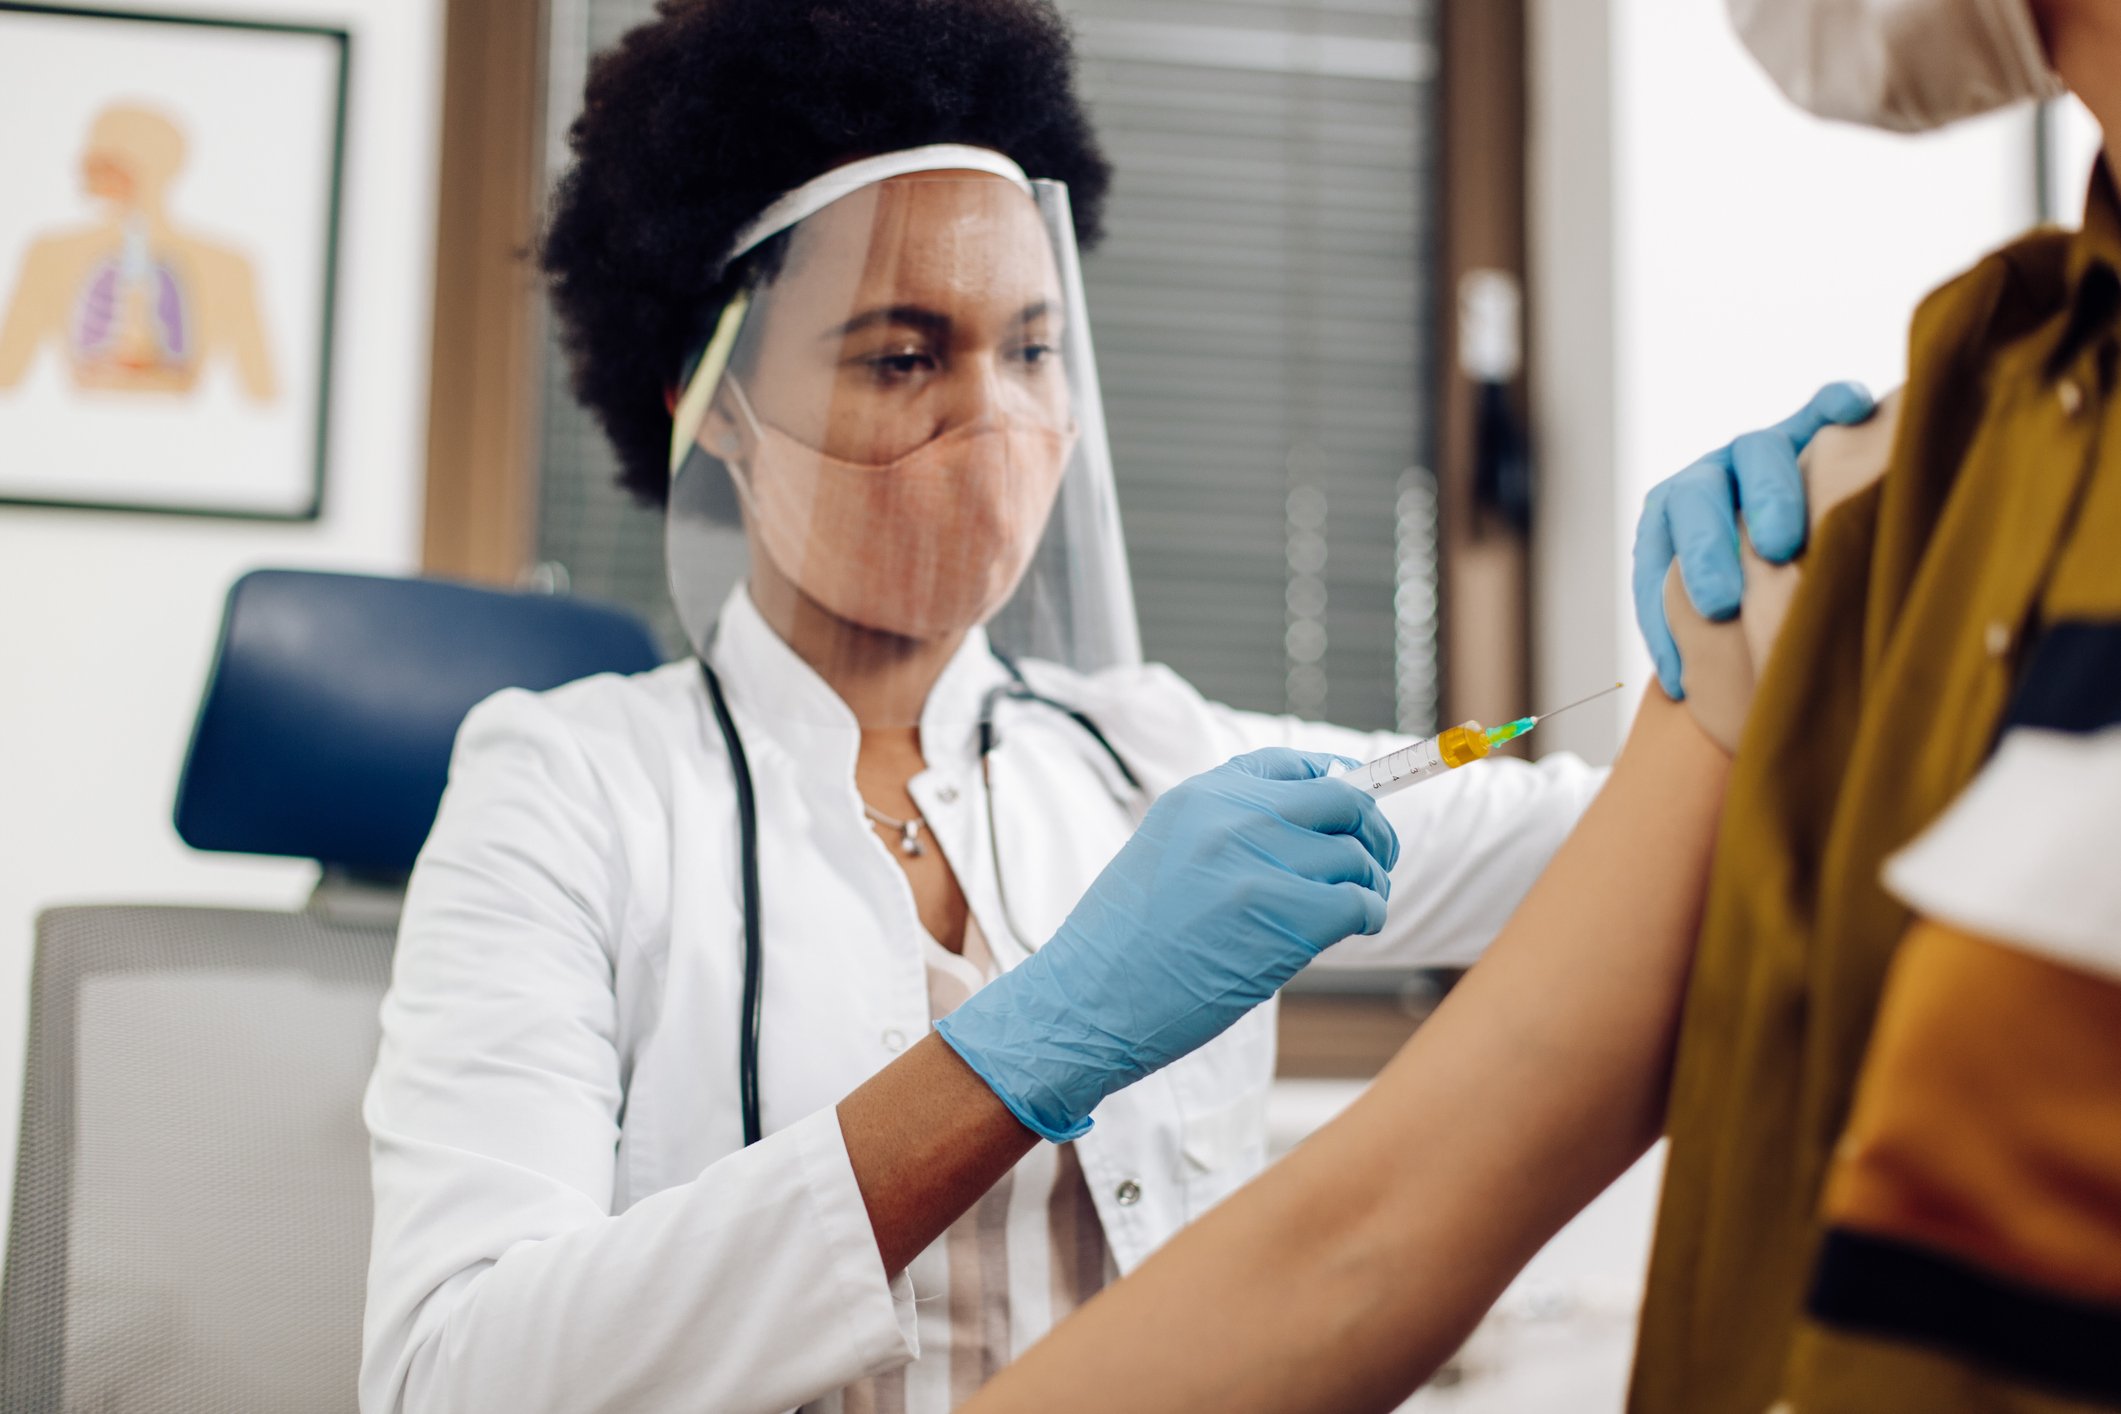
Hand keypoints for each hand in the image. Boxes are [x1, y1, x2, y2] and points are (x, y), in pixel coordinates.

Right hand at [936, 749, 1396, 1141]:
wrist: (1084, 1002)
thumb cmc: (1121, 945)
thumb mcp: (1162, 854)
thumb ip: (1224, 831)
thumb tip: (1307, 830)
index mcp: (1200, 795)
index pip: (1293, 764)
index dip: (1338, 784)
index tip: (1353, 811)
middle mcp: (1233, 817)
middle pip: (1342, 801)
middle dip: (1371, 832)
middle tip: (1375, 863)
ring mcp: (1259, 864)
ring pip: (1357, 855)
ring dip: (1372, 883)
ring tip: (1360, 907)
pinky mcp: (1285, 917)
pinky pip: (1361, 902)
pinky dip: (1371, 915)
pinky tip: (1358, 928)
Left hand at [1631, 381, 1872, 698]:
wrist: (1779, 544)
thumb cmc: (1746, 599)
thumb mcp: (1713, 614)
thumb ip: (1698, 634)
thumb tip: (1686, 690)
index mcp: (1671, 519)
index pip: (1657, 550)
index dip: (1660, 602)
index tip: (1682, 665)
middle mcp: (1710, 477)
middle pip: (1697, 496)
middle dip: (1705, 550)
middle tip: (1721, 603)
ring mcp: (1759, 450)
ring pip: (1757, 453)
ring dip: (1767, 494)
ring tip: (1782, 541)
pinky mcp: (1811, 427)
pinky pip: (1821, 406)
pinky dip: (1835, 403)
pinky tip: (1857, 411)